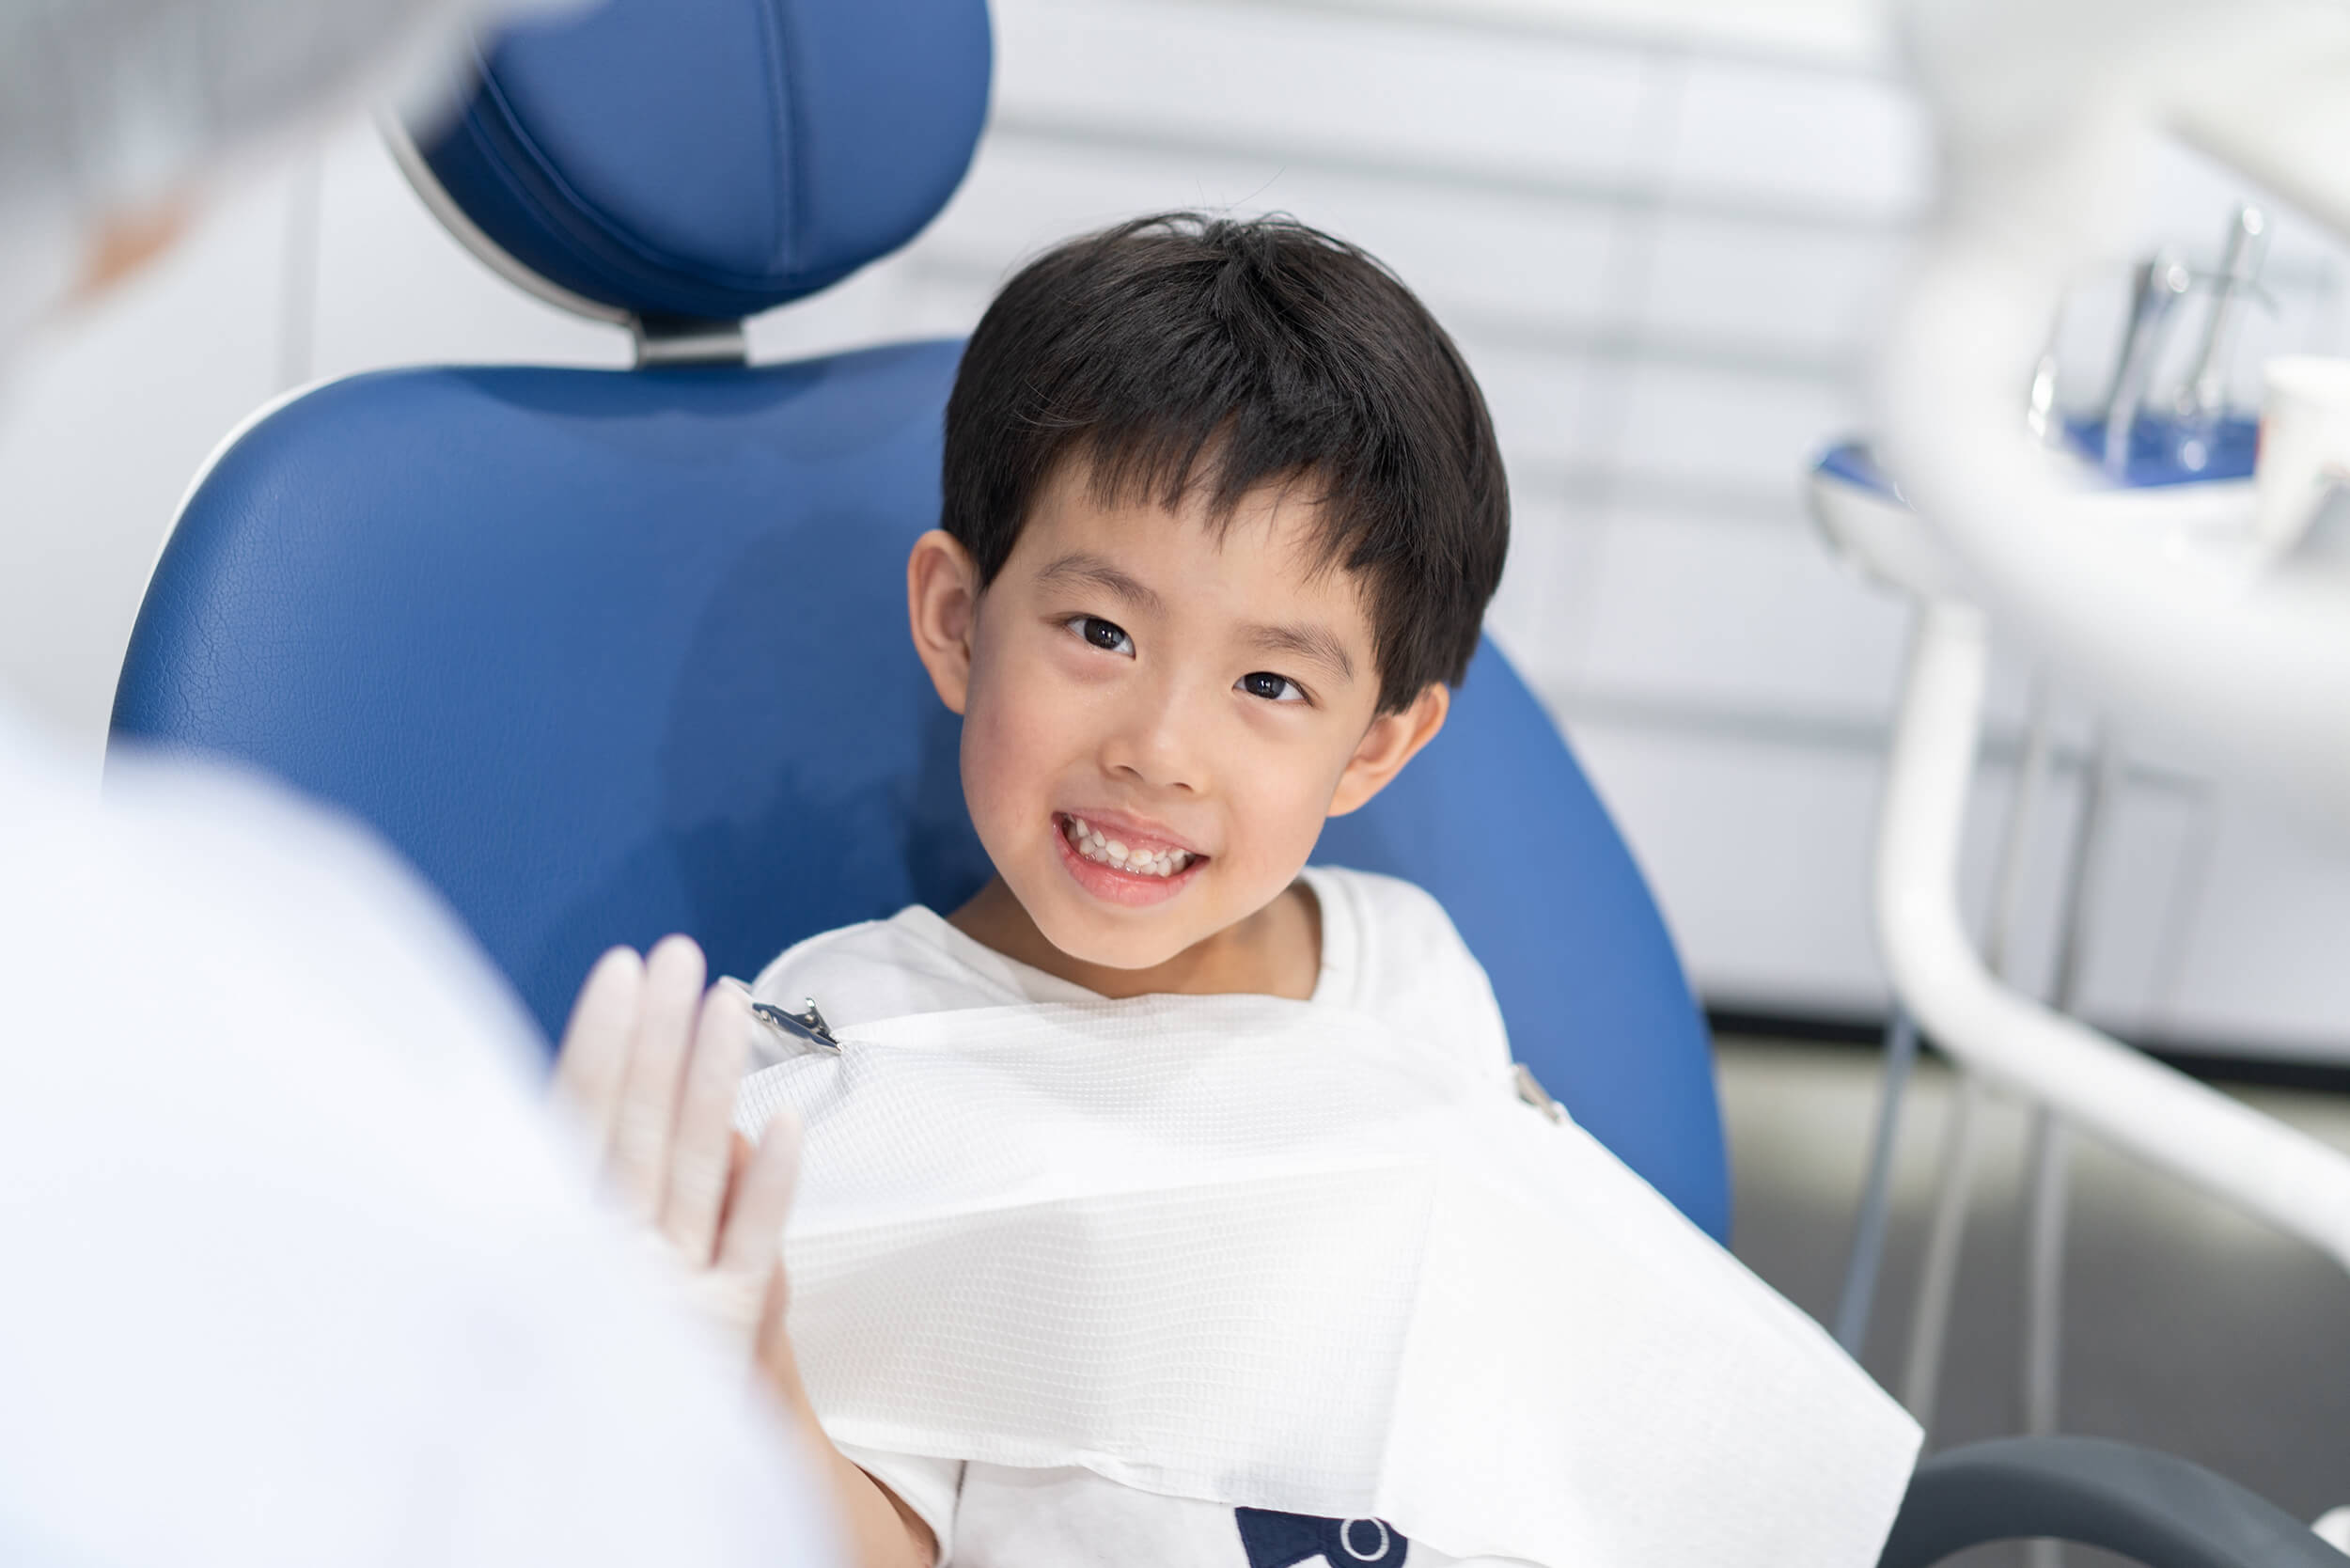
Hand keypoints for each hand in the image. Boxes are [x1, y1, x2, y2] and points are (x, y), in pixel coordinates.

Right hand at [553, 937, 934, 1567]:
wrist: (611, 1488)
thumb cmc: (576, 1357)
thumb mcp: (553, 1274)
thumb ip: (575, 1187)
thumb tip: (607, 1082)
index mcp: (548, 1243)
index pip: (573, 1123)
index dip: (600, 1044)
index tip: (623, 968)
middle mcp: (600, 1265)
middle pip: (635, 1132)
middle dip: (657, 1038)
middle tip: (678, 952)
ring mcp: (663, 1297)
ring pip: (693, 1172)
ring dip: (711, 1081)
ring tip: (730, 999)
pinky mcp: (719, 1335)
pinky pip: (750, 1248)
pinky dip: (769, 1185)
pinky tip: (786, 1120)